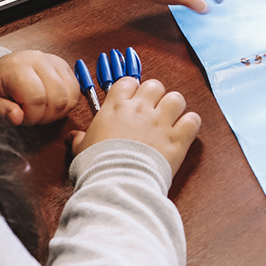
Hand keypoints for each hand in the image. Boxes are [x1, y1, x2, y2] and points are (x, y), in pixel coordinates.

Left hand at [0, 49, 80, 124]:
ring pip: (70, 95)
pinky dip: (67, 103)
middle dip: (47, 116)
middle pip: (58, 98)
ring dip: (58, 111)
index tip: (23, 118)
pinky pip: (76, 90)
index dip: (32, 116)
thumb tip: (17, 118)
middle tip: (33, 116)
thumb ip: (3, 111)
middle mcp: (39, 60)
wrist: (3, 67)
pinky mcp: (65, 66)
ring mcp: (55, 61)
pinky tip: (52, 104)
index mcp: (18, 68)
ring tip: (42, 109)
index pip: (36, 98)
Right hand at [68, 76, 200, 175]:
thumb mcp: (81, 150)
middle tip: (152, 110)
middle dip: (155, 95)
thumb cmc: (97, 166)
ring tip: (171, 119)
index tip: (132, 99)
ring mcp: (160, 122)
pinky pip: (192, 120)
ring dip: (174, 107)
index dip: (132, 89)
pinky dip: (190, 124)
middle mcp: (140, 109)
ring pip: (176, 98)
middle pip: (154, 85)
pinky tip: (184, 131)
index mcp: (116, 107)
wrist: (117, 183)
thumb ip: (80, 139)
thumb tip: (73, 137)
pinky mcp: (177, 139)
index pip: (128, 82)